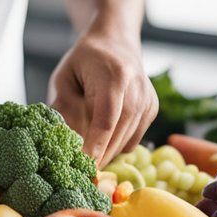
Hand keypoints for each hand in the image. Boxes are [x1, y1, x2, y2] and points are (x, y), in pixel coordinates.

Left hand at [49, 27, 156, 167]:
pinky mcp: (152, 110)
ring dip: (106, 153)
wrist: (115, 42)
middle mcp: (137, 88)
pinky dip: (116, 145)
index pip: (105, 120)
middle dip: (98, 157)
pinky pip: (132, 140)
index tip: (83, 167)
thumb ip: (63, 108)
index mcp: (113, 76)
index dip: (95, 146)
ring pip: (126, 141)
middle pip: (118, 134)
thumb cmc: (84, 61)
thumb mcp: (64, 79)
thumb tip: (67, 143)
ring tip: (86, 155)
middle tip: (79, 174)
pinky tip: (102, 137)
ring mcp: (148, 100)